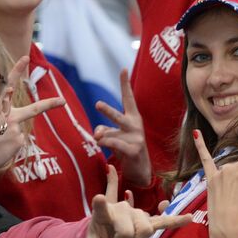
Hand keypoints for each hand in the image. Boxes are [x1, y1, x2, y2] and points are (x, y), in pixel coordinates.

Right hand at [0, 56, 66, 172]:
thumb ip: (0, 115)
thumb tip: (17, 122)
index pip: (7, 85)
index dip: (16, 70)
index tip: (25, 57)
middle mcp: (6, 115)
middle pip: (32, 110)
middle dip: (49, 104)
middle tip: (63, 101)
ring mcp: (13, 128)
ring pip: (19, 131)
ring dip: (9, 138)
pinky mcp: (18, 140)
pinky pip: (18, 142)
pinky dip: (10, 146)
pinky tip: (0, 149)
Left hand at [87, 165, 189, 237]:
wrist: (107, 237)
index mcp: (103, 214)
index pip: (101, 208)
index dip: (100, 204)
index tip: (98, 198)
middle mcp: (121, 208)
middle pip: (127, 231)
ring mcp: (136, 213)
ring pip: (144, 230)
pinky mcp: (148, 221)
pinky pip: (164, 221)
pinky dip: (175, 220)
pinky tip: (188, 218)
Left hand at [94, 70, 152, 187]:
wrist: (140, 168)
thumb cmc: (125, 147)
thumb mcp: (114, 135)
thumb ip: (104, 130)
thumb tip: (97, 134)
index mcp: (133, 117)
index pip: (128, 98)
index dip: (125, 84)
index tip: (123, 69)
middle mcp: (136, 125)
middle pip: (118, 116)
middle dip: (107, 111)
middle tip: (97, 104)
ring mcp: (136, 137)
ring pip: (110, 133)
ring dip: (102, 137)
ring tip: (98, 139)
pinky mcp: (134, 149)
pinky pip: (114, 143)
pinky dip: (105, 144)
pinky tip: (103, 145)